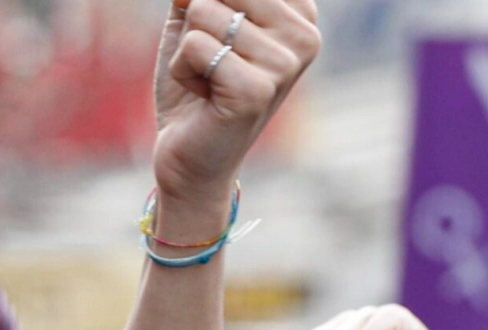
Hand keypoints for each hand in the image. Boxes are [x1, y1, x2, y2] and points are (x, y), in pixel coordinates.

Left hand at [153, 0, 319, 206]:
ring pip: (204, 11)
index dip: (207, 2)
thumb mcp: (195, 24)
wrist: (188, 156)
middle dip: (195, 23)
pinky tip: (202, 95)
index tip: (221, 43)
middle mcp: (305, 35)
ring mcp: (285, 64)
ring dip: (186, 50)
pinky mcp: (257, 90)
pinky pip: (195, 45)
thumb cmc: (195, 88)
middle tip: (209, 63)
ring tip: (207, 80)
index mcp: (300, 14)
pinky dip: (182, 70)